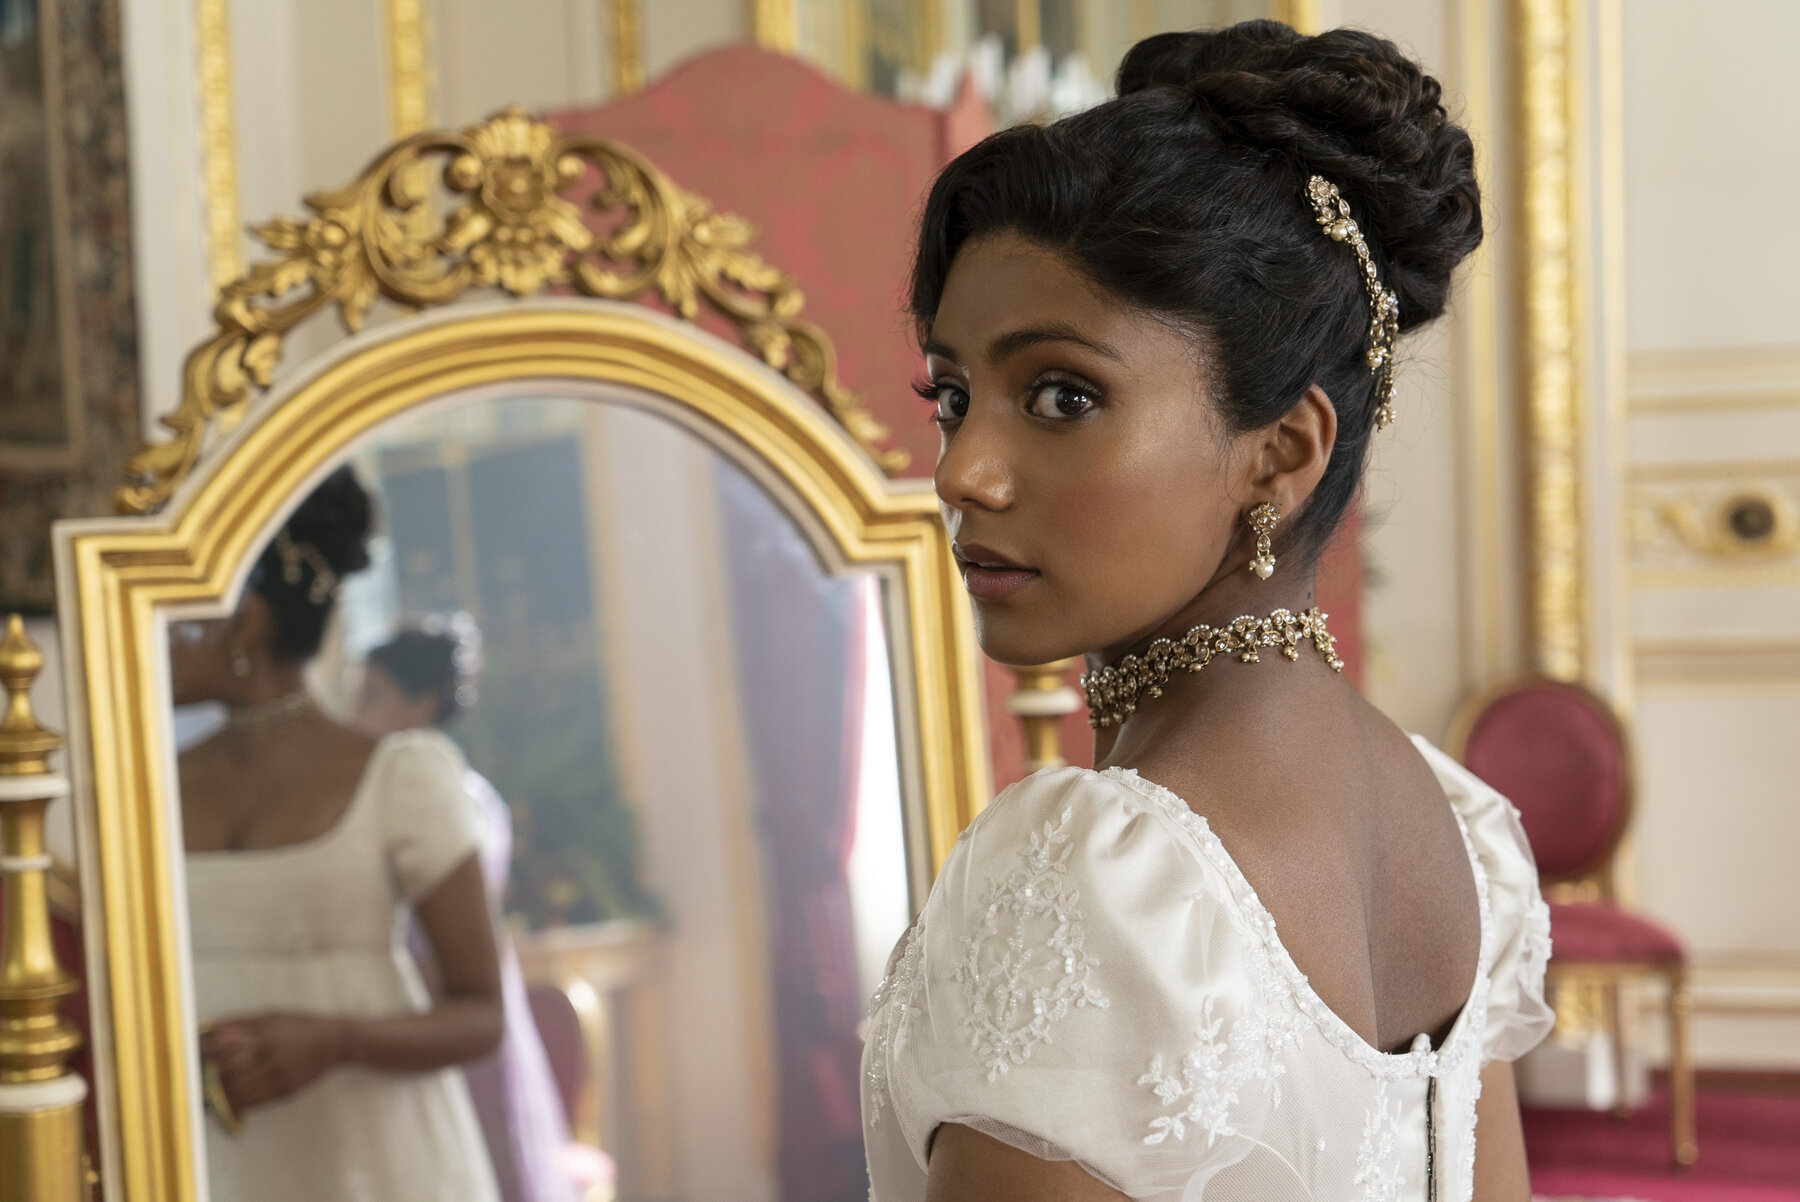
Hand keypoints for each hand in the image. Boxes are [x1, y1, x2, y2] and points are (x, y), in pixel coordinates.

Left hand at [200, 1013, 348, 1112]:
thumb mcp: (270, 1017)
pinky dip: (238, 1103)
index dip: (204, 1056)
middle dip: (209, 1080)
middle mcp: (271, 1056)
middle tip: (195, 1082)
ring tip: (209, 1096)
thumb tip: (207, 1028)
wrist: (334, 1042)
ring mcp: (279, 1076)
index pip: (224, 1048)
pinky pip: (255, 1102)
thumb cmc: (299, 1025)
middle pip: (228, 1074)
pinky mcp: (286, 1091)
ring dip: (220, 1097)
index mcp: (265, 1034)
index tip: (191, 1059)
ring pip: (239, 1093)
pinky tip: (231, 1101)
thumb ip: (238, 1024)